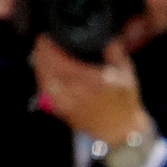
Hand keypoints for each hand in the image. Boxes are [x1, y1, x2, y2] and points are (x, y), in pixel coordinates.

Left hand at [29, 40, 148, 144]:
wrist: (120, 131)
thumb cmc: (125, 102)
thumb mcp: (127, 74)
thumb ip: (116, 53)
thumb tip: (107, 36)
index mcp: (88, 79)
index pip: (57, 57)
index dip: (47, 44)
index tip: (48, 34)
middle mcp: (72, 89)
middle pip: (45, 66)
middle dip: (41, 51)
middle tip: (43, 41)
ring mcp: (63, 100)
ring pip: (42, 77)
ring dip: (39, 64)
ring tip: (42, 54)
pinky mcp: (60, 108)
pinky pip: (44, 90)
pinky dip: (42, 78)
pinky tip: (45, 72)